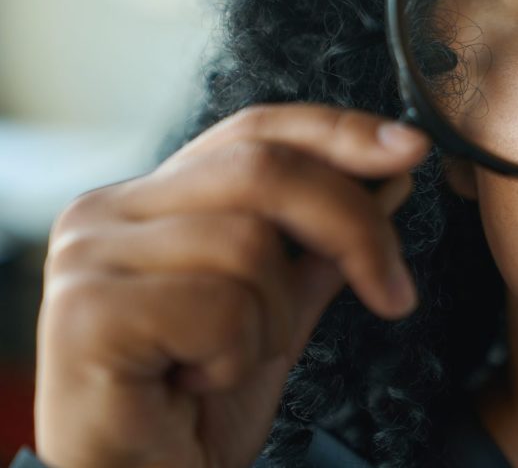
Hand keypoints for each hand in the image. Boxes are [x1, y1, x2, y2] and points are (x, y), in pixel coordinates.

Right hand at [34, 104, 430, 467]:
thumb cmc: (197, 407)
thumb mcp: (280, 311)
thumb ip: (322, 245)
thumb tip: (389, 173)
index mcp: (152, 200)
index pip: (254, 131)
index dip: (337, 132)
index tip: (411, 151)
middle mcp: (108, 212)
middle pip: (263, 170)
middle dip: (352, 228)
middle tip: (394, 294)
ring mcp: (87, 257)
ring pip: (246, 244)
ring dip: (270, 323)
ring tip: (227, 364)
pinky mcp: (84, 313)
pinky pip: (218, 306)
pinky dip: (233, 356)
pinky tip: (193, 383)